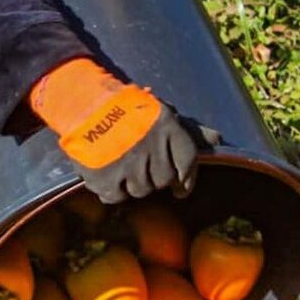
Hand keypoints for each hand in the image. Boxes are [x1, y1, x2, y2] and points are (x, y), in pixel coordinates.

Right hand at [73, 100, 200, 202]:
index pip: (187, 161)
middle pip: (163, 180)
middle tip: (139, 163)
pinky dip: (112, 190)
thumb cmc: (125, 106)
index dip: (186, 178)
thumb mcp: (161, 111)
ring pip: (141, 191)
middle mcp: (151, 147)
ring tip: (120, 164)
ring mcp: (129, 165)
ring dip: (132, 182)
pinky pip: (116, 197)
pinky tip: (107, 174)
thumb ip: (190, 130)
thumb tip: (219, 140)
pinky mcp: (106, 178)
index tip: (181, 188)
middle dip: (154, 175)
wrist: (81, 102)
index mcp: (167, 126)